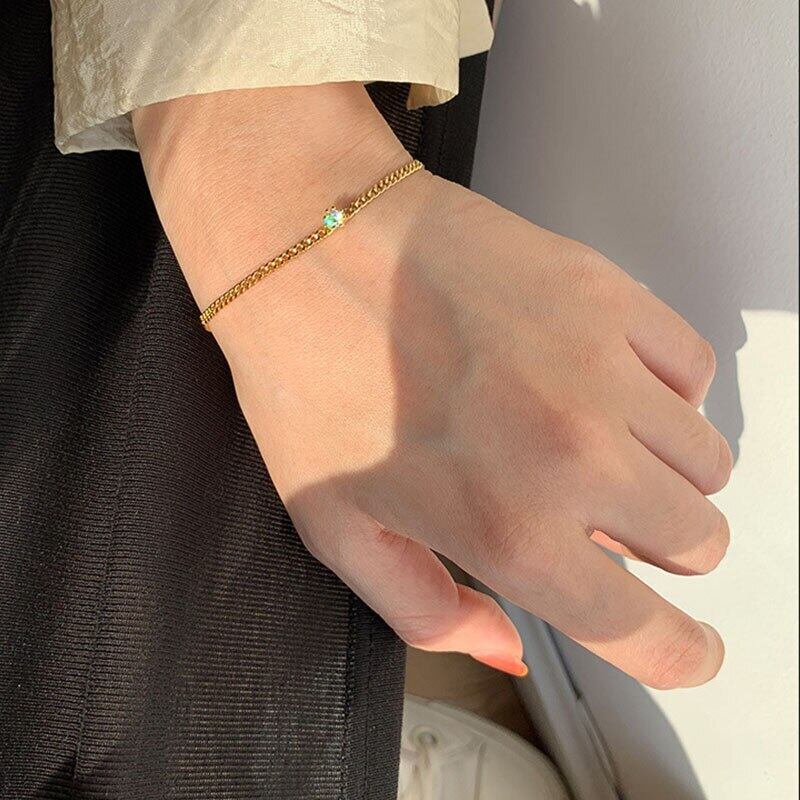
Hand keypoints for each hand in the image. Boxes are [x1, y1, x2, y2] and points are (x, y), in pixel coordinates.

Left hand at [135, 84, 730, 687]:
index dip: (678, 654)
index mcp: (504, 527)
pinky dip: (664, 393)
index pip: (646, 634)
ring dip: (661, 473)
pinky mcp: (609, 296)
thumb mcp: (337, 525)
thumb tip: (503, 646)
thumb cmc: (307, 372)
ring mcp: (601, 367)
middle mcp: (572, 455)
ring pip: (707, 463)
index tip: (682, 647)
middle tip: (601, 522)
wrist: (309, 245)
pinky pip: (694, 371)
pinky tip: (602, 385)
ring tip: (589, 444)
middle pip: (698, 544)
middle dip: (659, 553)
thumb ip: (426, 610)